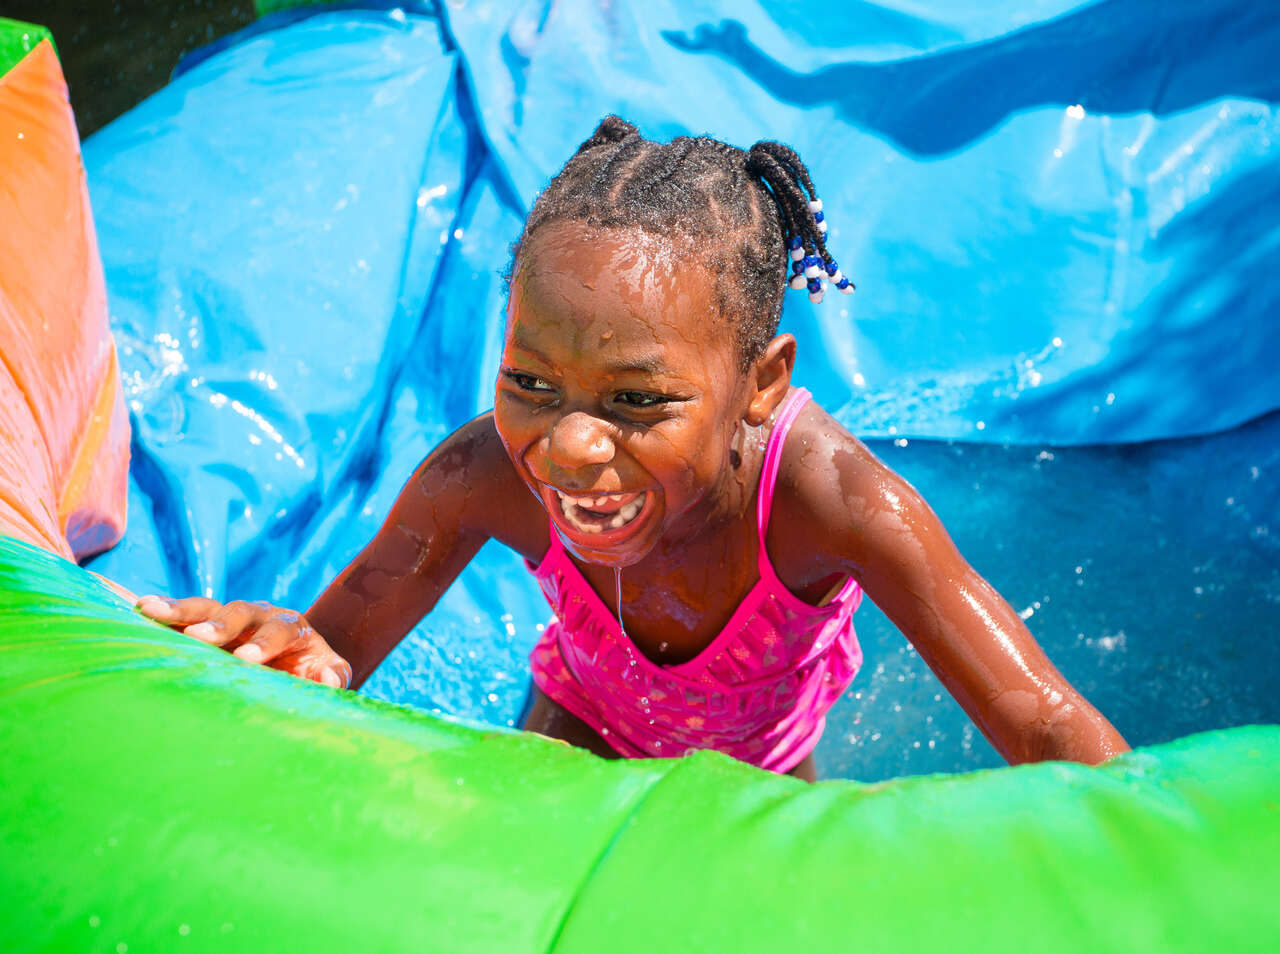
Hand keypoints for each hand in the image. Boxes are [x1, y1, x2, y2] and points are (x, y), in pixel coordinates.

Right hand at [135, 595, 351, 687]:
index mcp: (292, 627)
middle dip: (220, 624)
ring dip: (181, 609)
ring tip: (150, 609)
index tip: (246, 659)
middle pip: (241, 612)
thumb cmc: (310, 671)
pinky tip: (140, 608)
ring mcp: (231, 617)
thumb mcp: (328, 674)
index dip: (264, 644)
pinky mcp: (206, 623)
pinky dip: (165, 611)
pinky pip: (184, 614)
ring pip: (207, 606)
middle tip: (199, 636)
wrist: (296, 658)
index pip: (279, 631)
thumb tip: (329, 682)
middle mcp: (260, 615)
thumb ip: (332, 677)